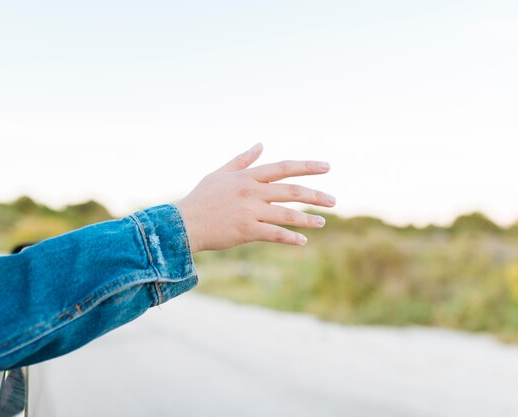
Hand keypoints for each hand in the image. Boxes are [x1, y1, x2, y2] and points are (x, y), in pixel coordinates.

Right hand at [177, 143, 334, 252]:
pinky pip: (274, 234)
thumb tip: (260, 144)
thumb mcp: (220, 173)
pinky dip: (290, 237)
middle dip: (315, 195)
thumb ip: (242, 160)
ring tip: (323, 221)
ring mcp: (250, 212)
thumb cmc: (201, 198)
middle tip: (334, 200)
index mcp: (247, 177)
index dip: (306, 166)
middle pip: (291, 191)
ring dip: (307, 218)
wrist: (184, 223)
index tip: (326, 167)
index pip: (283, 168)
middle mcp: (251, 192)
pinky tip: (303, 241)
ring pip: (287, 213)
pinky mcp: (246, 231)